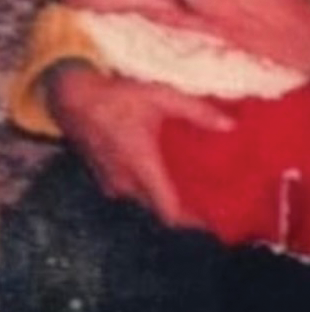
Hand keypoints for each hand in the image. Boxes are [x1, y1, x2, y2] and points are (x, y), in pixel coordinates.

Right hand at [47, 62, 231, 226]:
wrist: (71, 97)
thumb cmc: (117, 96)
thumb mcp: (162, 96)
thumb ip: (197, 111)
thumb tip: (230, 126)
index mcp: (141, 167)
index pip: (169, 210)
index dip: (194, 221)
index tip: (216, 219)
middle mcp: (125, 182)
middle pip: (159, 207)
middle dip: (185, 207)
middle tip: (214, 198)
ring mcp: (111, 182)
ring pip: (144, 198)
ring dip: (166, 195)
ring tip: (196, 185)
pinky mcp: (104, 175)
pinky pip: (132, 190)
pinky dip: (151, 186)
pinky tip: (168, 171)